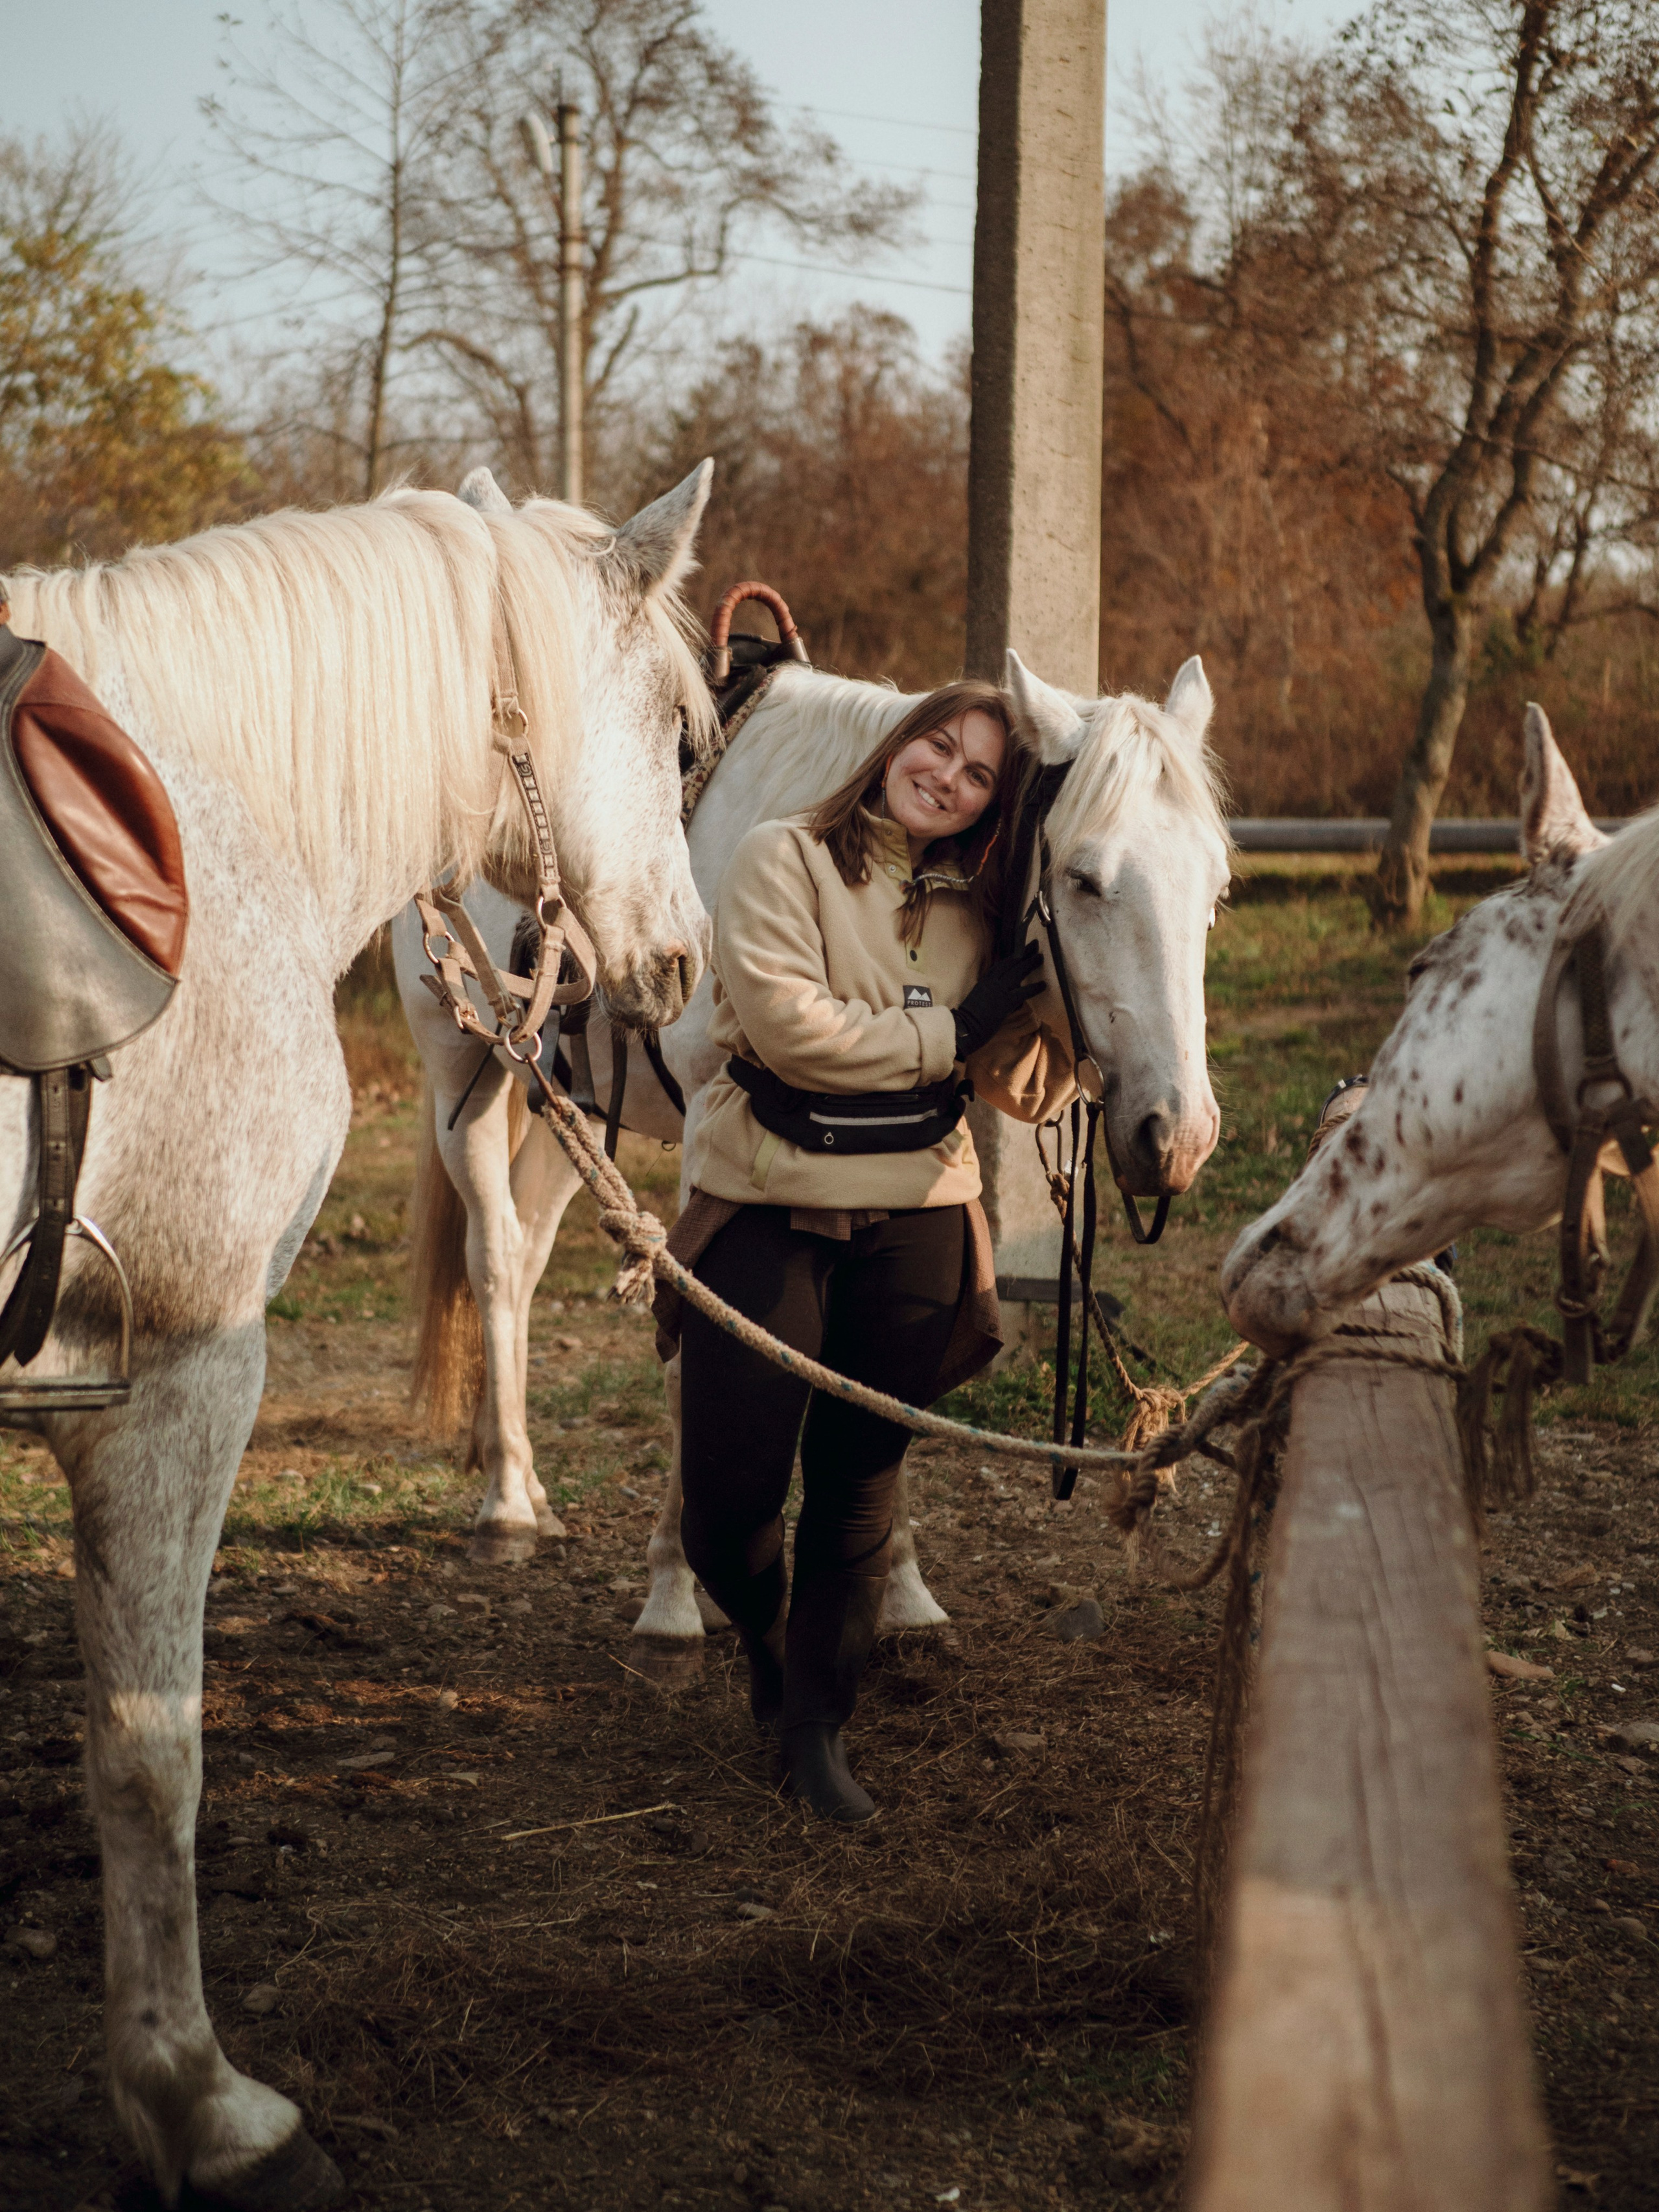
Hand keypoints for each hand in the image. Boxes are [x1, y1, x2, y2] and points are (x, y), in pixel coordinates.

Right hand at [951, 942, 1044, 1060]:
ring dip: (1030, 963)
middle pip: (1011, 963)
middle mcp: (992, 982)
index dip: (1013, 955)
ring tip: (1041, 957)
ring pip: (1017, 972)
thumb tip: (1008, 994)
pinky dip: (1034, 988)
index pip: (1002, 964)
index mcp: (985, 980)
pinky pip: (1023, 992)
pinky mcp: (1005, 1001)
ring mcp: (998, 990)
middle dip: (1024, 953)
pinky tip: (1043, 984)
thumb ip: (991, 992)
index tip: (1022, 948)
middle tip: (1035, 944)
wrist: (964, 1027)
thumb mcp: (979, 998)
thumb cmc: (970, 1017)